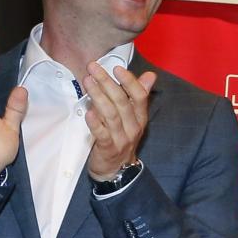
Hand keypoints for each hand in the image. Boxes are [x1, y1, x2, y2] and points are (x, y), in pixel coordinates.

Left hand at [82, 62, 156, 180]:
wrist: (117, 170)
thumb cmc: (121, 138)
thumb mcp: (133, 117)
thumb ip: (139, 95)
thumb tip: (150, 75)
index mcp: (140, 117)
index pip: (139, 96)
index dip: (129, 81)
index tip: (117, 68)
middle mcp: (133, 127)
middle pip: (122, 102)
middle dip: (107, 82)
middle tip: (93, 67)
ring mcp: (121, 139)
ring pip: (111, 115)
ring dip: (98, 96)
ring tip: (87, 82)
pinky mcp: (108, 149)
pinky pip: (102, 134)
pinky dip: (95, 123)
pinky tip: (88, 112)